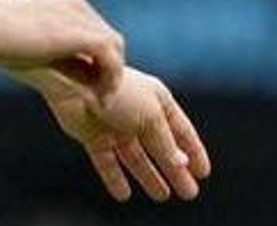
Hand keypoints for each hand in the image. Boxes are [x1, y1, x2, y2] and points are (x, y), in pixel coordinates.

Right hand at [0, 0, 124, 100]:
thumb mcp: (34, 45)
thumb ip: (59, 57)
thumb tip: (76, 84)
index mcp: (66, 3)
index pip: (97, 34)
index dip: (98, 64)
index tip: (90, 90)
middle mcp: (76, 5)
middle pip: (111, 41)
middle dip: (109, 71)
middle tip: (99, 99)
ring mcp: (79, 16)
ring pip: (115, 49)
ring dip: (112, 78)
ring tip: (100, 103)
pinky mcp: (79, 33)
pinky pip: (111, 59)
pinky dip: (109, 82)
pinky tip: (96, 101)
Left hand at [43, 67, 210, 202]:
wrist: (72, 80)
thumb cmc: (117, 90)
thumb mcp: (152, 117)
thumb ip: (166, 143)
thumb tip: (180, 163)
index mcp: (155, 99)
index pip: (180, 129)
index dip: (193, 150)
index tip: (204, 173)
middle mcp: (135, 112)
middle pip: (160, 146)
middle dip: (174, 169)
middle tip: (189, 192)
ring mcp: (113, 124)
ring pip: (135, 156)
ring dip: (148, 176)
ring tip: (163, 195)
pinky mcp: (92, 134)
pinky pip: (106, 161)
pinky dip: (114, 177)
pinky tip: (123, 194)